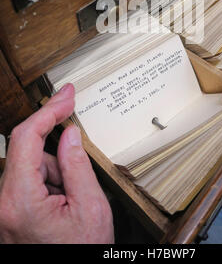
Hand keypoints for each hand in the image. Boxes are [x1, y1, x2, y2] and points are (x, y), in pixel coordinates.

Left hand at [0, 84, 113, 243]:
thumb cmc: (81, 253)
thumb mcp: (90, 208)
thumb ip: (77, 165)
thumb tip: (70, 134)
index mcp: (20, 200)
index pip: (26, 138)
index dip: (48, 110)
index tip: (66, 95)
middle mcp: (3, 203)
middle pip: (28, 152)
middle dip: (58, 157)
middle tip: (77, 175)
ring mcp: (4, 208)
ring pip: (30, 165)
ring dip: (55, 173)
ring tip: (71, 203)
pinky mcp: (9, 210)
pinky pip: (28, 180)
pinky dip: (49, 183)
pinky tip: (62, 205)